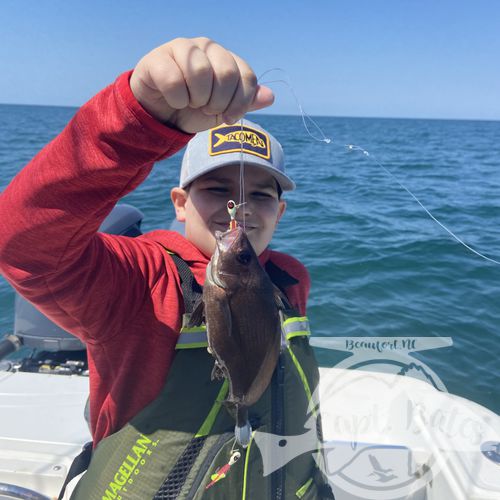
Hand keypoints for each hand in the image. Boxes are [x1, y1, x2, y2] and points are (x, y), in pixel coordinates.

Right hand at [129, 37, 273, 132]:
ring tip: (191, 103)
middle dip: (218, 102)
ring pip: (200, 72)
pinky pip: (174, 80)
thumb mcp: (223, 110)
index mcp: (227, 58)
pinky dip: (176, 99)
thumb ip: (245, 103)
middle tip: (206, 108)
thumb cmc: (194, 109)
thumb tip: (270, 96)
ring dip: (197, 99)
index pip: (247, 77)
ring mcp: (182, 48)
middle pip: (227, 73)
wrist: (162, 116)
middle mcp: (207, 48)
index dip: (241, 103)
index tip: (228, 117)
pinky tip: (174, 99)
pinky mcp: (158, 58)